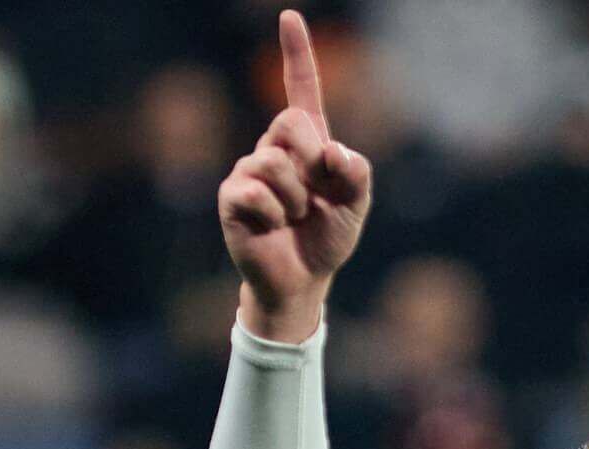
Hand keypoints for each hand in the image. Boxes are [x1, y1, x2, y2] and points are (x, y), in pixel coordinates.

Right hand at [219, 10, 372, 342]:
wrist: (303, 281)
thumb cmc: (326, 238)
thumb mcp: (356, 203)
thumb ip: (355, 172)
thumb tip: (332, 153)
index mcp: (306, 144)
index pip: (300, 90)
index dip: (297, 54)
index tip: (291, 17)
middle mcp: (273, 148)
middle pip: (291, 122)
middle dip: (313, 160)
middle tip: (315, 196)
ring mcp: (249, 171)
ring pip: (275, 162)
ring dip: (297, 198)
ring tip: (294, 218)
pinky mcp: (232, 197)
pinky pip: (256, 191)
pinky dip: (275, 214)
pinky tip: (273, 227)